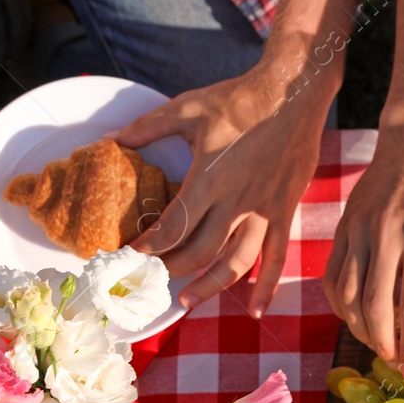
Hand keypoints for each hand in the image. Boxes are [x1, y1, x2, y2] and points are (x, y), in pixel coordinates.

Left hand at [112, 66, 329, 315]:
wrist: (293, 93)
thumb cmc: (239, 99)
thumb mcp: (188, 107)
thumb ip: (147, 128)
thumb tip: (110, 139)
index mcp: (209, 177)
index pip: (174, 226)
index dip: (150, 246)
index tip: (132, 255)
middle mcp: (236, 201)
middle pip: (199, 252)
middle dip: (170, 270)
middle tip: (149, 278)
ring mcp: (263, 209)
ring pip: (235, 262)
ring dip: (209, 286)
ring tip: (188, 299)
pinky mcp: (284, 211)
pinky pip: (276, 256)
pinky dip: (267, 286)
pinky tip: (257, 309)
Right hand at [324, 123, 403, 381]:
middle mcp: (385, 234)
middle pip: (374, 307)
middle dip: (383, 344)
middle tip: (395, 362)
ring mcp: (357, 231)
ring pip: (347, 297)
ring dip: (361, 330)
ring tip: (378, 342)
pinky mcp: (341, 231)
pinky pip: (333, 280)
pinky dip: (342, 308)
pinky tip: (357, 318)